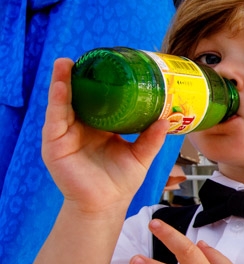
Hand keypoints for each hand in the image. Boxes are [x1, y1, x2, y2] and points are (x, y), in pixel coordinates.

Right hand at [42, 58, 166, 213]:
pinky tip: (60, 87)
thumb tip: (168, 118)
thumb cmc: (120, 182)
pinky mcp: (54, 144)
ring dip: (61, 82)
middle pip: (76, 97)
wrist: (106, 205)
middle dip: (76, 77)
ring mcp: (65, 135)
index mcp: (99, 128)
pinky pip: (54, 119)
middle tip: (82, 57)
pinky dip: (56, 101)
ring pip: (62, 103)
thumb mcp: (140, 155)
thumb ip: (152, 137)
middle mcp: (80, 128)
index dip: (97, 83)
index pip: (96, 100)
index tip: (104, 64)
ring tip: (65, 63)